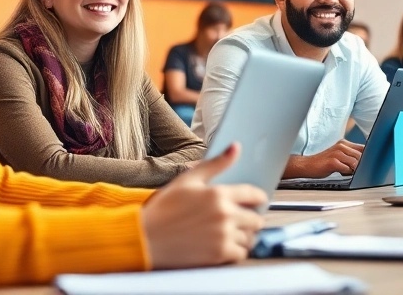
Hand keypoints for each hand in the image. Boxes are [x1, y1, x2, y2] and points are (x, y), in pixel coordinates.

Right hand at [140, 143, 267, 269]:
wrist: (144, 237)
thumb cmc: (163, 208)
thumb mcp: (188, 180)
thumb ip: (216, 164)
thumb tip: (236, 147)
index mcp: (219, 194)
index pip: (255, 195)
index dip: (258, 198)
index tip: (256, 202)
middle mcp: (225, 214)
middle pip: (256, 219)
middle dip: (251, 219)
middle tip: (242, 220)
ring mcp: (223, 236)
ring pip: (250, 238)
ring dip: (244, 236)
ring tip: (232, 233)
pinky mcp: (218, 255)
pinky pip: (241, 254)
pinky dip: (236, 251)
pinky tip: (225, 246)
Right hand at [284, 140, 363, 177]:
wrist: (307, 165)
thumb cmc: (324, 163)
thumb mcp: (339, 156)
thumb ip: (350, 156)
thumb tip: (365, 162)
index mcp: (344, 143)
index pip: (363, 148)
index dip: (368, 156)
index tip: (369, 163)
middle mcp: (341, 146)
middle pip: (361, 156)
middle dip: (360, 165)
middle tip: (354, 171)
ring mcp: (337, 153)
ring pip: (355, 162)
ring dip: (353, 170)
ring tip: (345, 172)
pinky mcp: (333, 161)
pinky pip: (347, 168)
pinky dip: (346, 173)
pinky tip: (341, 173)